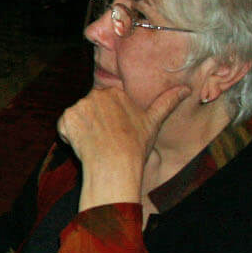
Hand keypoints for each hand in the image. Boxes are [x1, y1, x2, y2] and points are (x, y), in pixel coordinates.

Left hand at [57, 84, 190, 209]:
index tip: (114, 132)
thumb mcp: (153, 122)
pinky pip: (64, 128)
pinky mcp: (66, 118)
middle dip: (93, 123)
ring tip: (96, 143)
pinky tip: (84, 145)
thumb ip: (167, 102)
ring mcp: (79, 105)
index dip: (107, 120)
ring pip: (76, 118)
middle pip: (89, 109)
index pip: (104, 104)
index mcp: (114, 92)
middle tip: (105, 139)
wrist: (114, 163)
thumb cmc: (135, 145)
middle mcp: (95, 94)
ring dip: (81, 130)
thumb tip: (187, 89)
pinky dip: (70, 137)